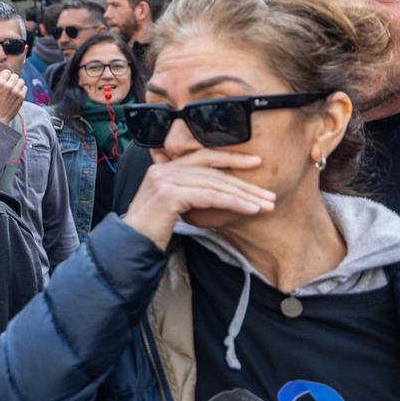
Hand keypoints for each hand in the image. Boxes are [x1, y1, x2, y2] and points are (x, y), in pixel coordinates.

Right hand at [0, 69, 26, 123]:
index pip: (7, 72)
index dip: (6, 75)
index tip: (5, 79)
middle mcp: (8, 86)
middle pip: (15, 76)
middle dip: (12, 79)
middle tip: (9, 85)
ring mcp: (16, 92)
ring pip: (21, 81)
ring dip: (18, 83)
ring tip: (14, 88)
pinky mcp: (21, 97)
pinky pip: (25, 88)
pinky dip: (22, 89)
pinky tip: (17, 93)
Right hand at [123, 150, 275, 250]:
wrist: (131, 245)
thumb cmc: (152, 229)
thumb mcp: (171, 204)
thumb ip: (188, 191)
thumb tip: (219, 190)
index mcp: (163, 167)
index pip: (203, 156)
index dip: (231, 158)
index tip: (256, 162)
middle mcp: (163, 168)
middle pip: (212, 171)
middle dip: (244, 183)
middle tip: (268, 195)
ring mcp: (165, 179)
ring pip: (214, 184)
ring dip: (244, 195)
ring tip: (266, 205)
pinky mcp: (169, 194)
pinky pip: (210, 197)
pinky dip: (233, 203)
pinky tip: (250, 210)